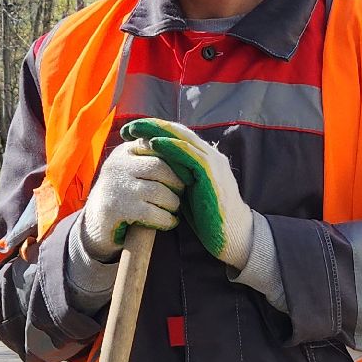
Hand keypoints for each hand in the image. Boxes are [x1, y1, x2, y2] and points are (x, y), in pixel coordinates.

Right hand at [78, 140, 181, 260]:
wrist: (96, 223)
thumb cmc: (126, 195)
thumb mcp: (135, 170)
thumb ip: (155, 158)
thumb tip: (192, 153)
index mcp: (125, 151)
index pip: (158, 145)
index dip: (178, 159)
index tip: (188, 172)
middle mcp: (118, 164)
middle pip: (160, 167)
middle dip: (177, 183)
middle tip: (182, 194)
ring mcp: (116, 186)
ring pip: (159, 191)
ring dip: (173, 203)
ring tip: (174, 208)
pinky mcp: (117, 209)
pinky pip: (153, 213)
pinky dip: (167, 219)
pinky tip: (170, 221)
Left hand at [122, 118, 252, 269]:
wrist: (233, 235)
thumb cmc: (208, 219)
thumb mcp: (188, 193)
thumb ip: (176, 179)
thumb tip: (153, 174)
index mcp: (205, 159)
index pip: (178, 137)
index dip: (154, 131)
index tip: (131, 134)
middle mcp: (210, 155)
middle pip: (178, 131)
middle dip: (151, 126)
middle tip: (128, 127)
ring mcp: (212, 162)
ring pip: (182, 137)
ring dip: (157, 131)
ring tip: (135, 130)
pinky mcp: (211, 173)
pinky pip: (189, 154)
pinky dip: (171, 146)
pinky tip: (154, 142)